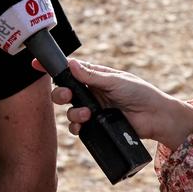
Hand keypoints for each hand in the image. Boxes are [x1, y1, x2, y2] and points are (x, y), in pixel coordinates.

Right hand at [36, 58, 192, 149]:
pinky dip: (77, 126)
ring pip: (69, 110)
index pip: (69, 69)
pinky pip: (78, 127)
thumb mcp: (115, 81)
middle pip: (64, 90)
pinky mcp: (97, 125)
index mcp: (94, 76)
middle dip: (60, 93)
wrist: (156, 117)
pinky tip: (83, 125)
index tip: (36, 64)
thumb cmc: (140, 92)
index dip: (52, 67)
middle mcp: (90, 92)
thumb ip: (92, 76)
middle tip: (67, 95)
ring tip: (86, 114)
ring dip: (72, 112)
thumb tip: (71, 65)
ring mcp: (93, 109)